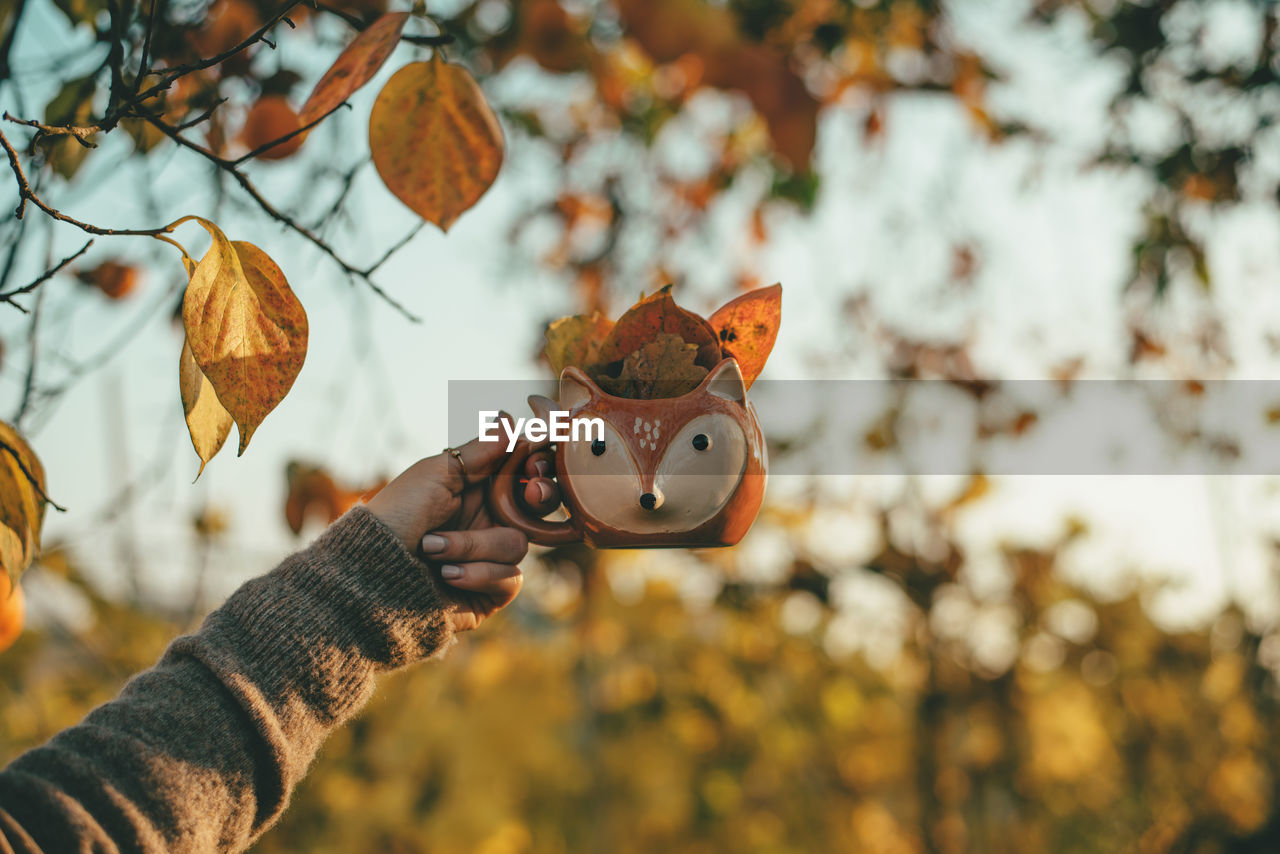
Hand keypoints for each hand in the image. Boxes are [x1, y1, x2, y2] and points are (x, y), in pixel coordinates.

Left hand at [365, 426, 559, 632]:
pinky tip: (446, 574)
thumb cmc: (396, 515)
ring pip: (517, 544)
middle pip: (541, 506)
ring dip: (473, 545)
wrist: (370, 572)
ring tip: (432, 548)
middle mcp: (489, 521)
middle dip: (540, 497)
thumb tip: (511, 419)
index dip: (538, 469)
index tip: (534, 467)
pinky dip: (477, 574)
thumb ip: (479, 451)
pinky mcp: (489, 591)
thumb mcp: (435, 474)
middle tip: (532, 493)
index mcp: (479, 488)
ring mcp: (491, 557)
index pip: (526, 474)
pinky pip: (509, 578)